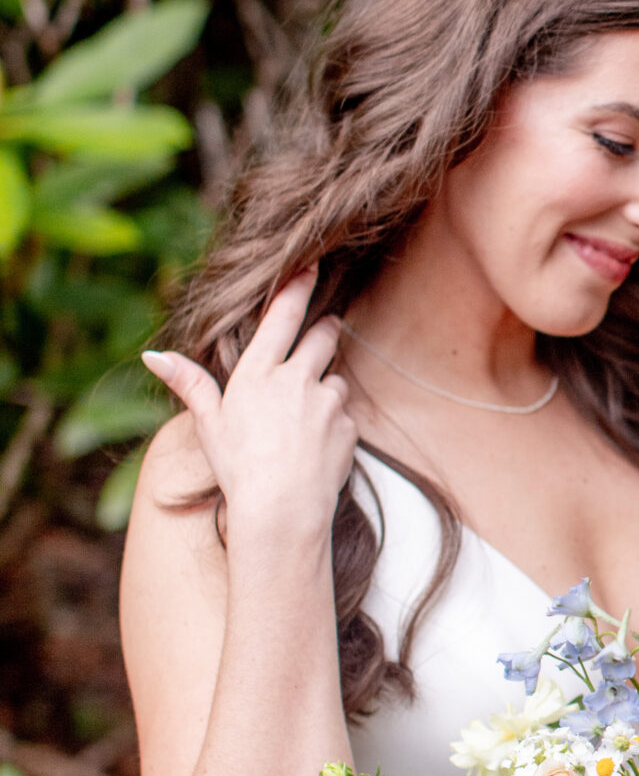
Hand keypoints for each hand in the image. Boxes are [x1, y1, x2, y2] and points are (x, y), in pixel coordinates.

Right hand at [142, 271, 356, 544]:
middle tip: (324, 331)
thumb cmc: (238, 468)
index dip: (299, 286)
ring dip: (325, 389)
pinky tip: (316, 447)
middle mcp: (297, 379)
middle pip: (324, 336)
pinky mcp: (349, 426)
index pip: (284, 317)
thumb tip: (153, 356)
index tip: (312, 264)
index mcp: (259, 374)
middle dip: (326, 329)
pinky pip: (345, 416)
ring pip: (335, 379)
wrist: (281, 511)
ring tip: (304, 420)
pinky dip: (334, 424)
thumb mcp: (208, 424)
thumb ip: (189, 383)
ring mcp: (328, 401)